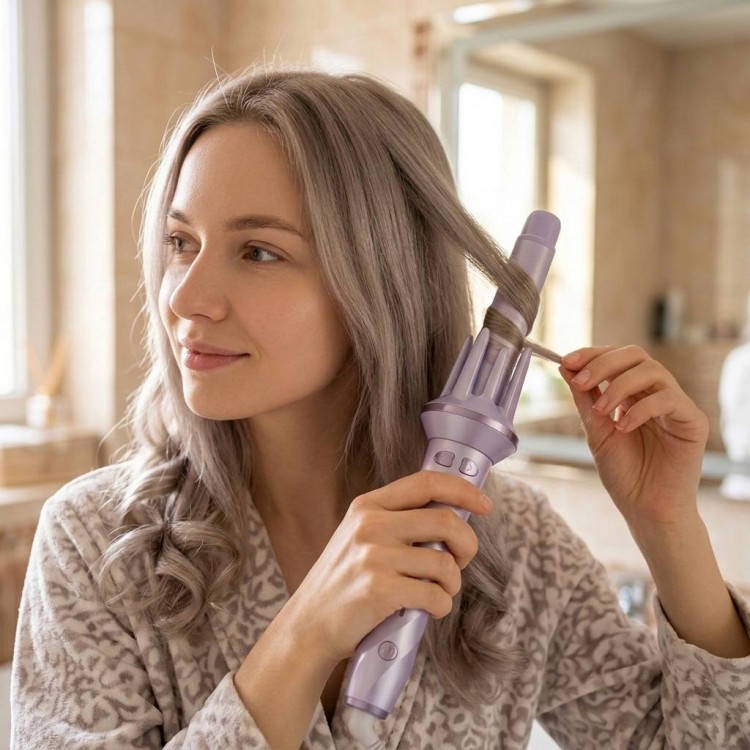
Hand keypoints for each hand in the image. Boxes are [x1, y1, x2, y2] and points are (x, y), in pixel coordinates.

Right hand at [282, 470, 491, 667]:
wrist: (307, 626)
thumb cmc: (342, 584)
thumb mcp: (359, 537)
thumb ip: (396, 521)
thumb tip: (452, 517)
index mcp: (368, 506)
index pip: (426, 482)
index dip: (463, 490)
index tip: (483, 504)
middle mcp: (370, 525)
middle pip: (446, 521)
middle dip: (467, 545)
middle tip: (462, 561)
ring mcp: (374, 556)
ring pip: (445, 563)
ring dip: (452, 584)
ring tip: (438, 592)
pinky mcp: (379, 590)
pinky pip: (435, 596)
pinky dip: (441, 607)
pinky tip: (427, 610)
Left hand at [559, 345, 708, 528]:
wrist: (644, 509)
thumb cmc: (623, 473)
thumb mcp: (595, 430)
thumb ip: (584, 398)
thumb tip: (566, 365)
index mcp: (633, 393)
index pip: (617, 358)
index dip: (592, 354)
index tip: (567, 360)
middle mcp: (656, 393)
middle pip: (635, 355)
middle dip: (604, 363)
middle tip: (581, 381)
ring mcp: (676, 405)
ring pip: (653, 371)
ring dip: (619, 386)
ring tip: (602, 410)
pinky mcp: (693, 421)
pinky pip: (669, 399)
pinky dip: (641, 409)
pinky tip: (623, 427)